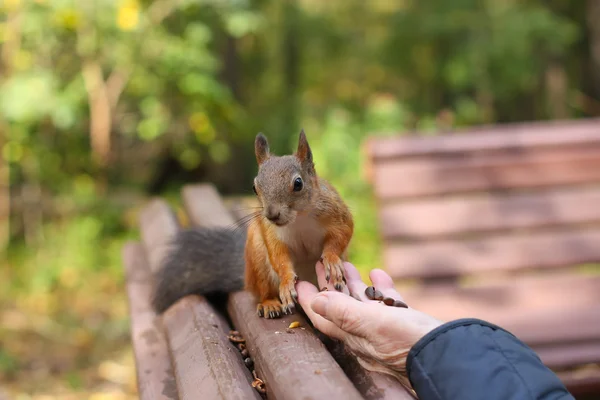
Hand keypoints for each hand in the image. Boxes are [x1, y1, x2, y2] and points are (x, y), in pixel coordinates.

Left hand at [296, 261, 441, 380]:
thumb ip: (343, 312)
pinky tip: (378, 273)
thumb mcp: (372, 324)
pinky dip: (381, 287)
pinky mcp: (404, 324)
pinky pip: (387, 302)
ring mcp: (385, 328)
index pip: (323, 316)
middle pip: (341, 306)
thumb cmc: (407, 341)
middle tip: (320, 265)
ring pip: (363, 302)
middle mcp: (366, 333)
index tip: (298, 283)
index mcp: (353, 335)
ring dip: (353, 282)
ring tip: (346, 263)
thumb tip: (315, 301)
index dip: (310, 300)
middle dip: (329, 285)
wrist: (446, 354)